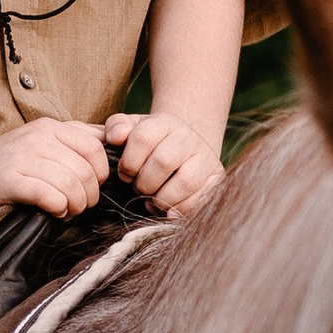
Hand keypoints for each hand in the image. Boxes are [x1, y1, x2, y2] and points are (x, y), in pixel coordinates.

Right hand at [0, 120, 112, 222]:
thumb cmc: (6, 165)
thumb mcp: (41, 145)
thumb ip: (73, 143)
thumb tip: (114, 145)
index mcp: (50, 128)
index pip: (96, 147)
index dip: (102, 173)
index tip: (91, 188)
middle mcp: (38, 137)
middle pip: (87, 170)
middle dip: (90, 196)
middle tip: (78, 206)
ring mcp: (22, 157)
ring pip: (71, 183)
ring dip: (75, 205)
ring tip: (66, 210)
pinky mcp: (9, 180)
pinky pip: (49, 195)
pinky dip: (58, 207)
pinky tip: (53, 212)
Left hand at [104, 109, 223, 217]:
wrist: (184, 151)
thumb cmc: (150, 145)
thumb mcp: (132, 130)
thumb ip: (116, 127)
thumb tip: (116, 138)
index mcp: (164, 123)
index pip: (142, 138)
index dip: (128, 162)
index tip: (125, 174)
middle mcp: (189, 137)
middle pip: (163, 162)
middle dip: (144, 183)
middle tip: (140, 188)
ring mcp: (206, 157)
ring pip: (184, 182)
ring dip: (162, 198)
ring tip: (154, 200)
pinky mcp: (217, 178)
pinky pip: (200, 200)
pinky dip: (180, 210)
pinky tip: (169, 210)